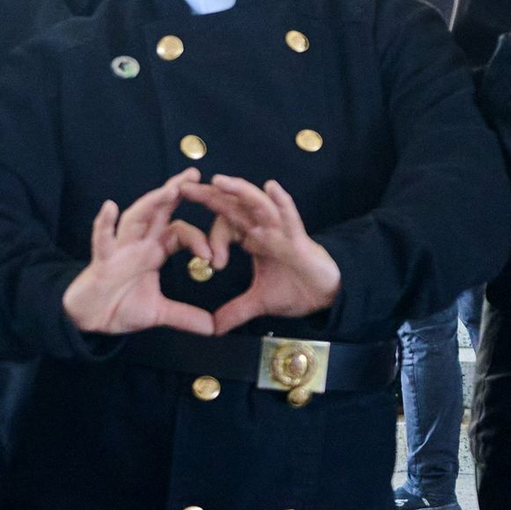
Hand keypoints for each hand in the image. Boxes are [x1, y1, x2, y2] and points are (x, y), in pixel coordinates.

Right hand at [61, 170, 216, 334]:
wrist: (88, 320)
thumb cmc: (120, 306)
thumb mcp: (158, 313)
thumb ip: (185, 316)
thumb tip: (212, 328)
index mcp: (154, 250)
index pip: (180, 232)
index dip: (199, 240)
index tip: (214, 258)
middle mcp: (139, 242)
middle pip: (159, 211)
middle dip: (175, 191)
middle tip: (195, 174)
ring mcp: (120, 248)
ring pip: (135, 218)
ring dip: (151, 202)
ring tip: (168, 190)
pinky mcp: (102, 260)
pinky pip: (102, 239)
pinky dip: (105, 224)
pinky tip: (109, 208)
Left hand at [180, 176, 340, 335]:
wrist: (326, 295)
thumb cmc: (296, 289)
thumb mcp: (259, 302)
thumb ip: (235, 312)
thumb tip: (213, 329)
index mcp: (253, 240)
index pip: (225, 227)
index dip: (211, 236)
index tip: (204, 258)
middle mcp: (264, 229)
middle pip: (234, 207)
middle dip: (210, 196)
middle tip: (184, 186)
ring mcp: (281, 230)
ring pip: (257, 205)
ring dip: (239, 191)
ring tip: (219, 180)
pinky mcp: (298, 238)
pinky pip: (289, 216)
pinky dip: (281, 202)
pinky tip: (271, 187)